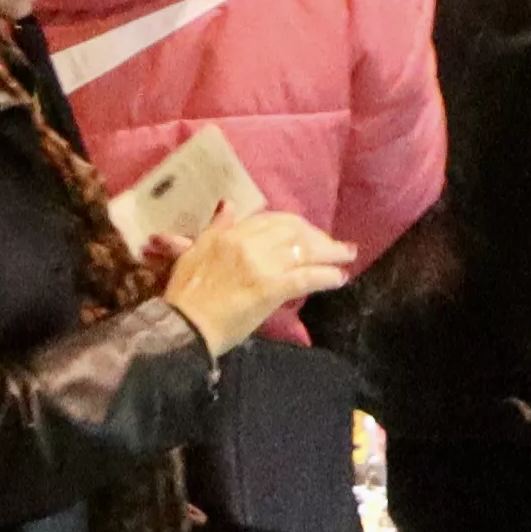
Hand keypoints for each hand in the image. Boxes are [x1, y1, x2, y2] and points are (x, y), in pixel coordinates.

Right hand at [164, 205, 359, 353]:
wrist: (182, 327)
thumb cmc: (184, 295)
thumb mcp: (193, 252)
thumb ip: (215, 228)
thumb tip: (230, 204)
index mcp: (230, 234)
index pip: (272, 220)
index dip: (297, 225)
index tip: (309, 233)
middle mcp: (248, 244)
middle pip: (294, 231)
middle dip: (319, 237)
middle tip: (335, 246)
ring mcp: (261, 266)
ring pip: (304, 251)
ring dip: (331, 253)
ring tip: (347, 257)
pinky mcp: (270, 289)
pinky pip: (305, 277)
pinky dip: (326, 276)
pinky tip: (339, 278)